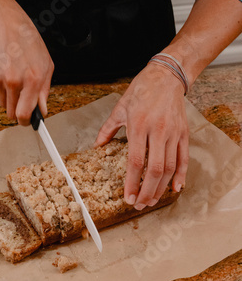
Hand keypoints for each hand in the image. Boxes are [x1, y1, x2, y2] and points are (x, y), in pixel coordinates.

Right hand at [0, 0, 53, 124]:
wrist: (5, 23)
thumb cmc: (28, 42)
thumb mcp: (46, 65)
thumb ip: (44, 91)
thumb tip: (42, 110)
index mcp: (32, 80)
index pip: (24, 114)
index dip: (25, 122)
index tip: (27, 122)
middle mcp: (14, 81)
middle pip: (11, 114)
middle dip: (17, 110)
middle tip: (22, 99)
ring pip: (3, 103)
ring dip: (10, 96)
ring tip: (14, 77)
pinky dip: (1, 84)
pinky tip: (5, 69)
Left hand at [94, 64, 188, 208]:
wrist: (167, 76)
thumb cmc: (142, 90)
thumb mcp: (120, 108)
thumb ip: (108, 129)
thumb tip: (97, 145)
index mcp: (139, 125)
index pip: (136, 161)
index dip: (132, 183)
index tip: (128, 197)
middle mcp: (158, 131)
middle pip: (155, 169)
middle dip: (147, 191)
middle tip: (140, 205)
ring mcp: (173, 133)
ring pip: (169, 167)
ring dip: (161, 188)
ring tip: (152, 200)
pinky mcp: (184, 133)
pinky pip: (184, 158)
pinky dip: (180, 175)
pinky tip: (175, 188)